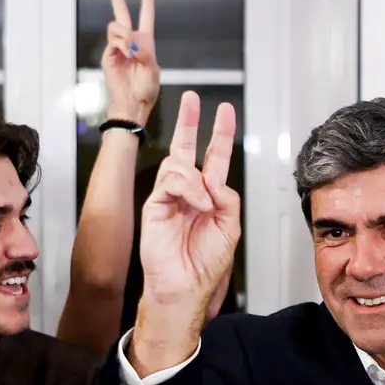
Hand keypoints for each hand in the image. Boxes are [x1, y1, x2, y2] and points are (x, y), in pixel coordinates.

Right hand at [101, 0, 159, 125]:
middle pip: (122, 13)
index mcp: (145, 42)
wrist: (132, 104)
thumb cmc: (146, 90)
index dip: (147, 0)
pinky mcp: (108, 55)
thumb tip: (130, 40)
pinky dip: (121, 45)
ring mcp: (117, 47)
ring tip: (130, 52)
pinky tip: (126, 55)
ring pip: (116, 26)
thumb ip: (143, 51)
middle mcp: (130, 42)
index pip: (146, 16)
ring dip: (125, 35)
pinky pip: (113, 40)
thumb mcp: (152, 69)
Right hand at [131, 91, 239, 373]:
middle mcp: (188, 192)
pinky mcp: (155, 204)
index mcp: (208, 196)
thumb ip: (227, 197)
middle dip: (190, 122)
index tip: (225, 112)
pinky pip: (172, 182)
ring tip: (205, 204)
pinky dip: (189, 189)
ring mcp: (169, 197)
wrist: (185, 286)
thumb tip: (213, 177)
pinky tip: (197, 205)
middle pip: (187, 148)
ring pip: (181, 165)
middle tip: (193, 98)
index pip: (214, 158)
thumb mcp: (229, 227)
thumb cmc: (205, 263)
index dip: (220, 134)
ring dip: (198, 180)